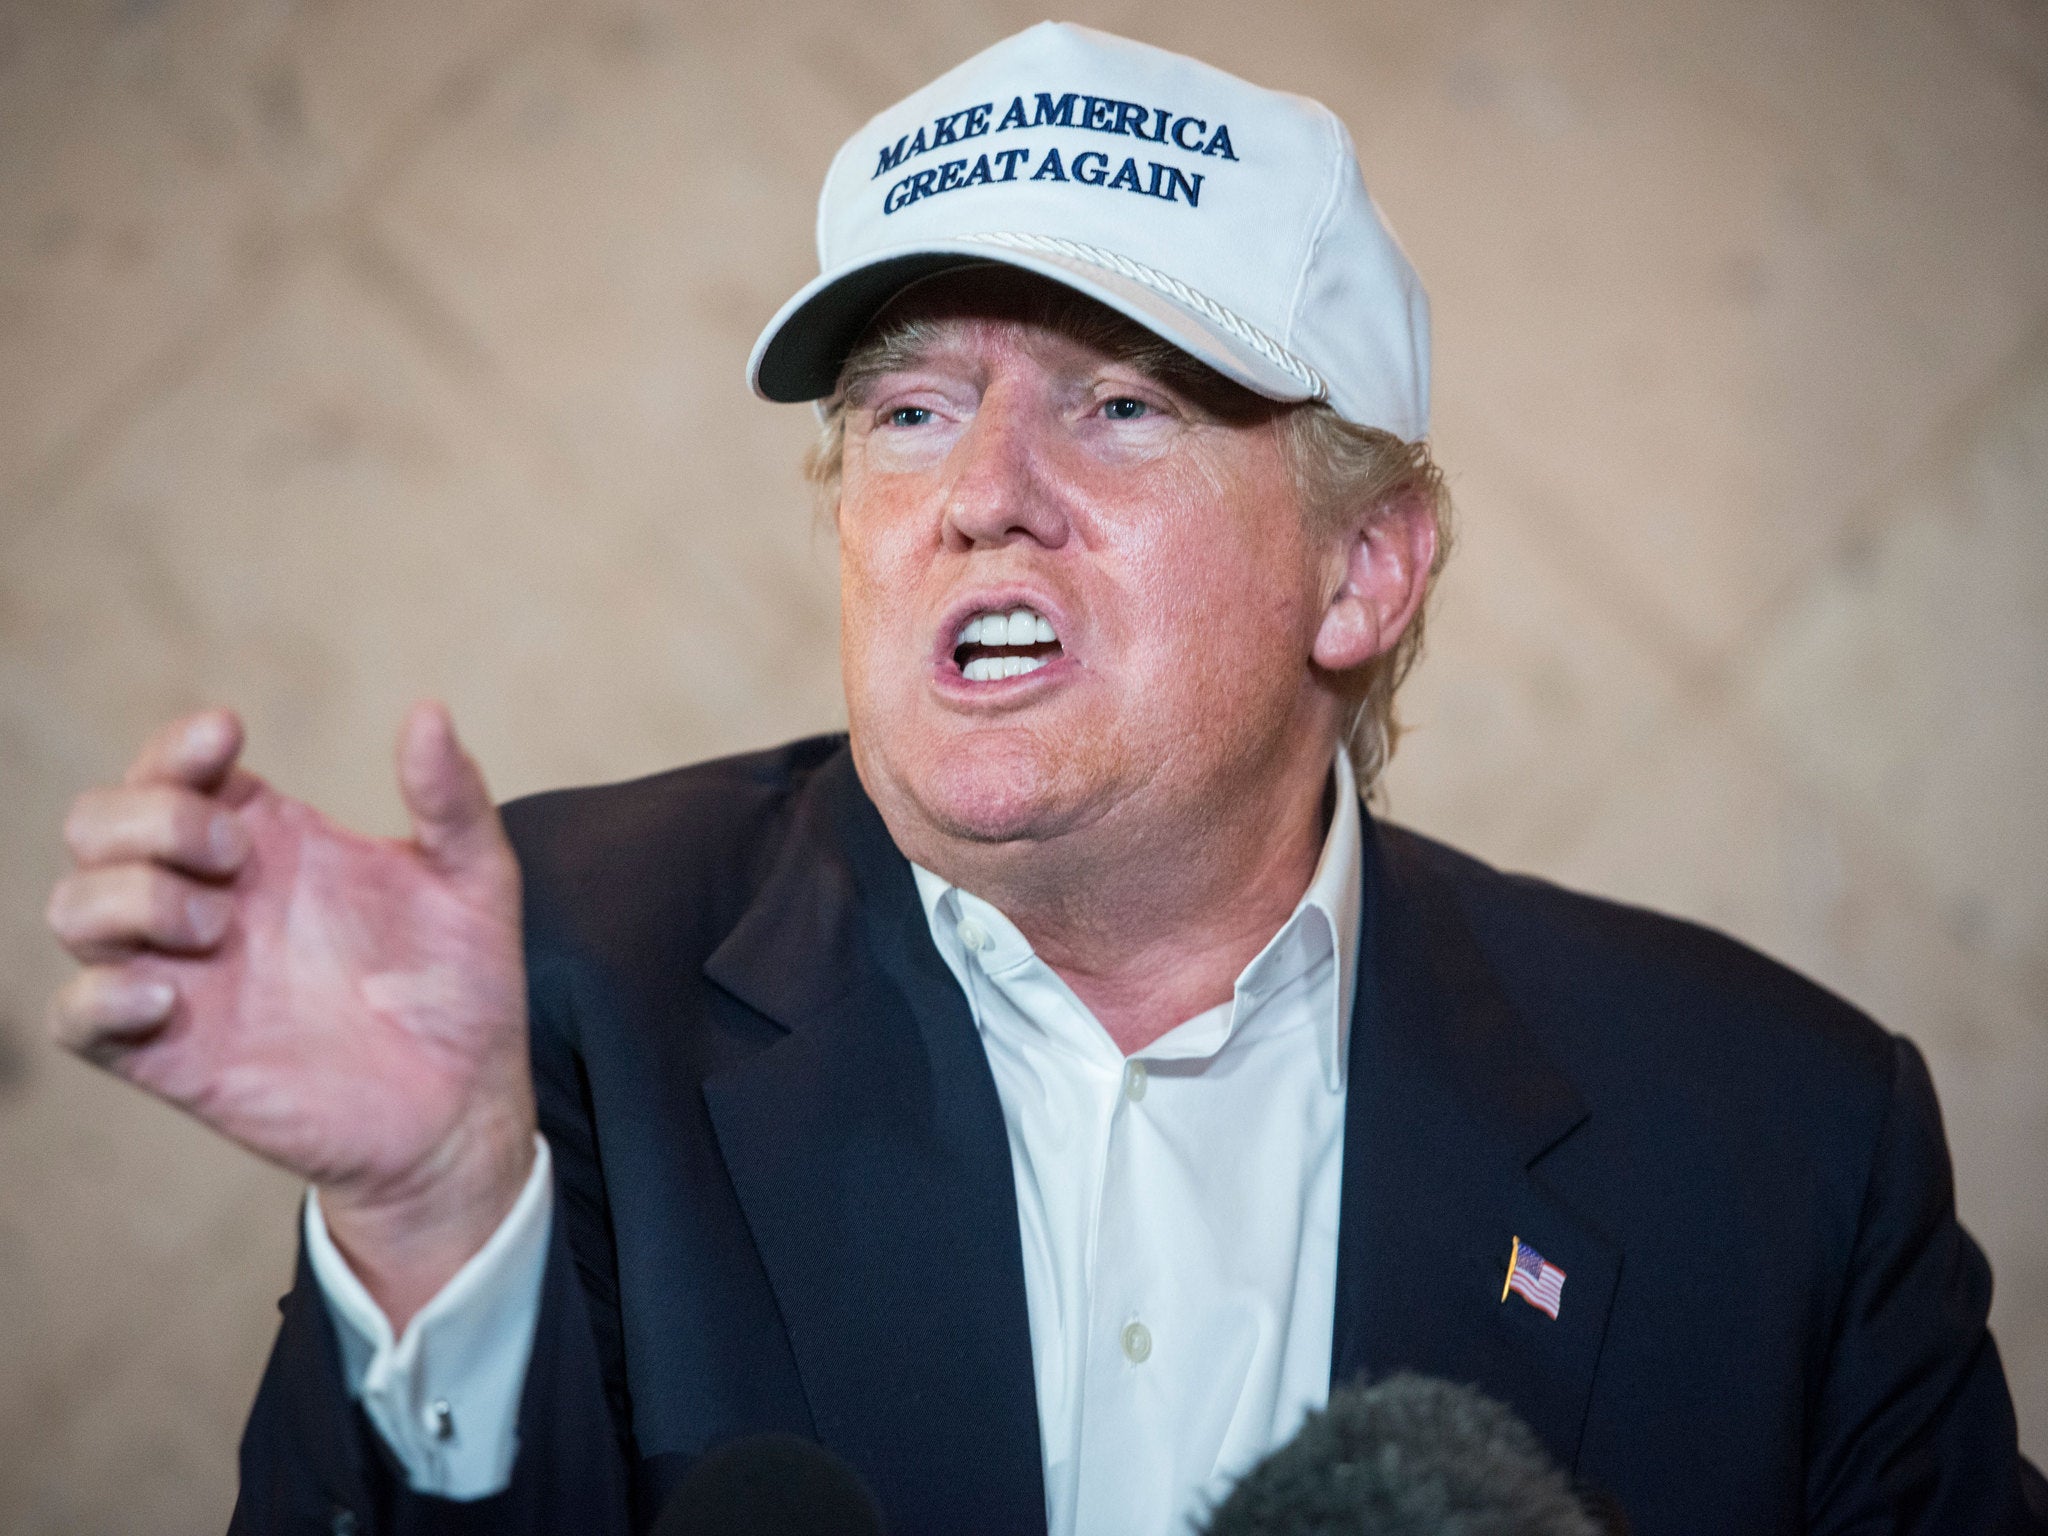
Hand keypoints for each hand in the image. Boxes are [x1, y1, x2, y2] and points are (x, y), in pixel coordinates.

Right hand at [46, 703, 535, 1327]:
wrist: (464, 1106)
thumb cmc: (461, 986)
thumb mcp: (475, 880)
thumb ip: (452, 799)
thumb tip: (428, 711)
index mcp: (269, 841)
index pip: (174, 769)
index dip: (177, 745)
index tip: (229, 738)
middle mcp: (211, 898)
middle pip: (98, 823)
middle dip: (151, 816)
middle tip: (238, 854)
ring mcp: (184, 975)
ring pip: (73, 908)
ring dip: (129, 895)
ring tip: (219, 924)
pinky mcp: (172, 1055)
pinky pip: (76, 1016)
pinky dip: (98, 994)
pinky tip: (169, 992)